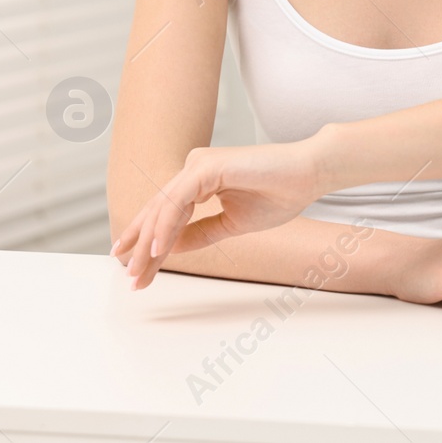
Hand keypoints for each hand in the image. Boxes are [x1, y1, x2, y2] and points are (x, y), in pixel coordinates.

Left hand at [112, 138, 327, 289]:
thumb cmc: (281, 193)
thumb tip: (169, 247)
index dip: (151, 246)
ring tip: (138, 270)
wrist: (310, 174)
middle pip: (158, 212)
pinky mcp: (207, 166)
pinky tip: (158, 250)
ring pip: (163, 207)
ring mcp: (199, 164)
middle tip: (131, 278)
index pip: (167, 216)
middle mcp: (194, 168)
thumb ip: (200, 233)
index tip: (139, 273)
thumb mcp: (232, 224)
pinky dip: (166, 226)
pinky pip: (178, 200)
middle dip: (141, 248)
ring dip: (149, 242)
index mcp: (200, 179)